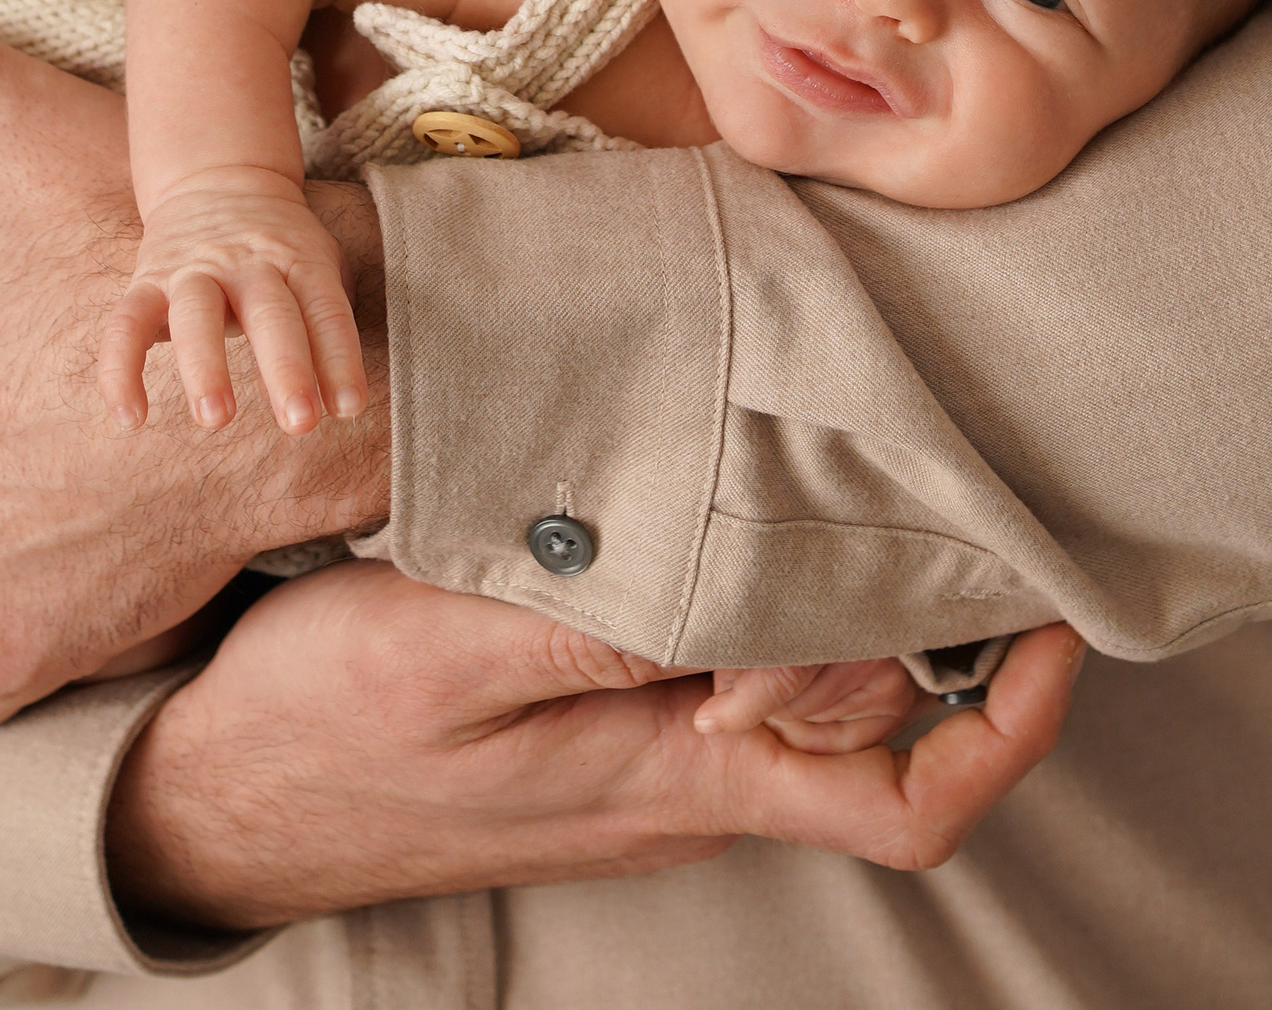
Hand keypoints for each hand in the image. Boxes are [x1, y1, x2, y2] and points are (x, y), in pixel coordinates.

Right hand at [100, 170, 367, 435]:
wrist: (217, 177)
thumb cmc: (281, 249)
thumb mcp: (319, 266)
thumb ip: (328, 325)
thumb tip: (332, 402)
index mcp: (299, 259)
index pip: (326, 309)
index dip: (340, 358)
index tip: (349, 409)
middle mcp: (247, 263)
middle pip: (271, 313)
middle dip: (286, 368)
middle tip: (300, 424)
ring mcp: (192, 270)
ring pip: (196, 315)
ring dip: (205, 367)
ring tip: (216, 420)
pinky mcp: (146, 282)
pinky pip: (125, 325)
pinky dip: (119, 371)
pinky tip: (129, 419)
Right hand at [107, 562, 1084, 927]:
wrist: (221, 802)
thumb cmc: (319, 728)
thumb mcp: (436, 651)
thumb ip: (587, 621)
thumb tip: (737, 578)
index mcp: (674, 776)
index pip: (904, 799)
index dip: (1006, 725)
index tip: (1050, 619)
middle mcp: (689, 785)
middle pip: (883, 730)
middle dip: (938, 623)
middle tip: (949, 480)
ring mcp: (650, 767)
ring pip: (815, 703)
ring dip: (853, 602)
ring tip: (854, 469)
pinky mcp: (606, 734)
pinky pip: (736, 681)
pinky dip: (772, 602)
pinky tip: (738, 512)